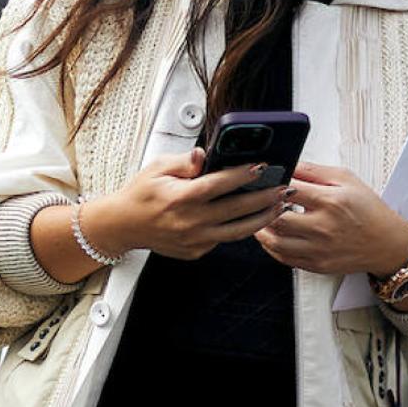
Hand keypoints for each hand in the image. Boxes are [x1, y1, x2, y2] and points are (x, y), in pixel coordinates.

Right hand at [93, 147, 291, 260]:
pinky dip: (242, 229)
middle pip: (235, 210)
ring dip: (263, 218)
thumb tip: (205, 155)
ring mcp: (195, 240)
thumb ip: (185, 161)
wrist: (124, 226)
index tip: (261, 167)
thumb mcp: (157, 168)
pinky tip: (256, 217)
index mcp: (180, 198)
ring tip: (280, 207)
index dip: (242, 175)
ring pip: (238, 231)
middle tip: (283, 188)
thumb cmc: (141, 194)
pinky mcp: (197, 251)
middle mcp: (190, 222)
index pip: (218, 185)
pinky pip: (224, 239)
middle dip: (263, 197)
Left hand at [254, 161, 407, 275]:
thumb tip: (289, 163)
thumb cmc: (369, 210)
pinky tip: (271, 236)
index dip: (273, 183)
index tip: (267, 180)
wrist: (387, 243)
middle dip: (264, 207)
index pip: (289, 189)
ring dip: (261, 229)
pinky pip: (284, 258)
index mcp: (331, 202)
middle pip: (277, 218)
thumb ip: (314, 171)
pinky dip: (272, 246)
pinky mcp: (317, 265)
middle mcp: (323, 228)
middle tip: (259, 200)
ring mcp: (319, 250)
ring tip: (261, 218)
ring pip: (275, 242)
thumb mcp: (346, 180)